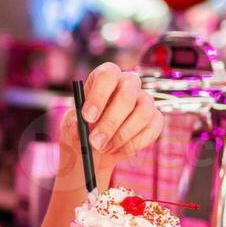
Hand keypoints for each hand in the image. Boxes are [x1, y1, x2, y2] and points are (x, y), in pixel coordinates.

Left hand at [57, 62, 164, 180]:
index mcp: (105, 78)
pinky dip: (135, 143)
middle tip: (95, 142)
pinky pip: (152, 129)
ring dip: (122, 135)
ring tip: (104, 149)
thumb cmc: (81, 130)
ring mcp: (144, 100)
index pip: (108, 75)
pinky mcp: (155, 119)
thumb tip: (78, 126)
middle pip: (128, 94)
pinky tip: (118, 151)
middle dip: (111, 121)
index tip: (87, 117)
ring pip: (143, 112)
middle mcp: (128, 84)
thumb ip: (73, 126)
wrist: (94, 149)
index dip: (99, 95)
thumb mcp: (70, 128)